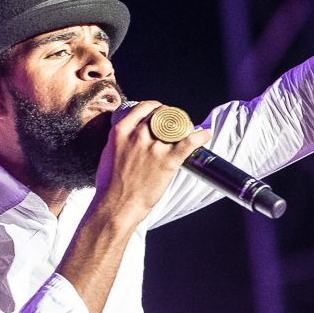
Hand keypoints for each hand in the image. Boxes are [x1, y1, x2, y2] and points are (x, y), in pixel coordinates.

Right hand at [93, 101, 211, 223]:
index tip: (160, 112)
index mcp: (121, 131)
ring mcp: (154, 147)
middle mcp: (138, 134)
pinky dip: (201, 136)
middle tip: (175, 123)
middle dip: (171, 116)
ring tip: (189, 130)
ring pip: (177, 124)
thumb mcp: (108, 153)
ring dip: (185, 125)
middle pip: (162, 113)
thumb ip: (119, 141)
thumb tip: (126, 137)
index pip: (145, 107)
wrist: (116, 205)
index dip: (156, 108)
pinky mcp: (168, 160)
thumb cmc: (109, 185)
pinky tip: (205, 134)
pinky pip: (190, 142)